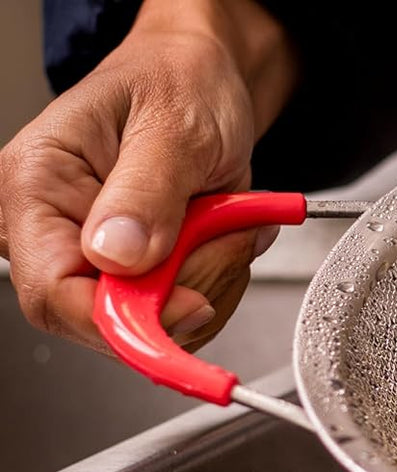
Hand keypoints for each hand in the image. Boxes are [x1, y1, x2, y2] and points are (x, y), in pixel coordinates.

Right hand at [0, 0, 295, 350]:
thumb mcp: (175, 128)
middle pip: (108, 320)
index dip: (123, 319)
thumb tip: (118, 255)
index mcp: (37, 186)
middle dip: (182, 290)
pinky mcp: (136, 274)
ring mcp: (96, 257)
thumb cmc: (179, 85)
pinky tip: (220, 235)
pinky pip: (180, 315)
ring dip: (211, 279)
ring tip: (220, 219)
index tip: (191, 306)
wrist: (204, 83)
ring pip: (156, 324)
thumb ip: (148, 194)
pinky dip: (219, 280)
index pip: (53, 293)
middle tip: (219, 230)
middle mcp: (55, 230)